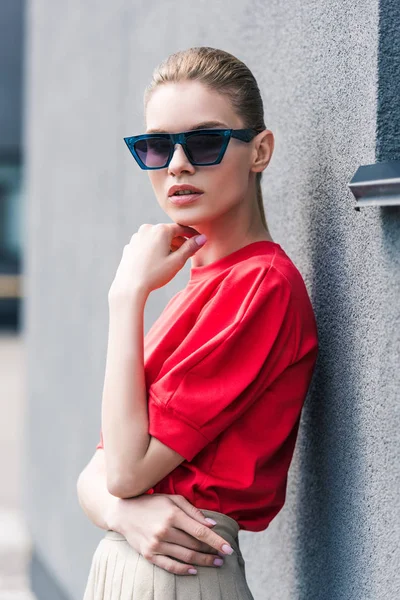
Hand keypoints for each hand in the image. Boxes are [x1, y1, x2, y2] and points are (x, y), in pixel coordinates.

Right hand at [106, 493, 233, 575]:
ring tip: (216, 563)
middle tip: (224, 556)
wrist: (124, 512)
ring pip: (185, 557)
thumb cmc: (152, 503)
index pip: (200, 531)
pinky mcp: (149, 554)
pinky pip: (170, 566)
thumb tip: (212, 524)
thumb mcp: (173, 499)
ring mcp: (156, 544)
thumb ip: (193, 511)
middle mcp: (165, 530)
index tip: (229, 548)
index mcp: (173, 514)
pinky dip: (184, 570)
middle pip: (194, 545)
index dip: (216, 541)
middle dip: (211, 552)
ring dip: (203, 562)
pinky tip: (195, 570)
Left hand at [108, 223, 206, 298]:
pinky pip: (146, 244)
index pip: (181, 228)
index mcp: (161, 230)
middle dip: (179, 241)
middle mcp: (147, 229)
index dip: (192, 235)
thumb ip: (190, 248)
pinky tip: (157, 262)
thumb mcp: (177, 261)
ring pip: (156, 238)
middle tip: (188, 253)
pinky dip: (154, 249)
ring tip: (173, 258)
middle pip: (168, 233)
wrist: (129, 286)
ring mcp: (137, 237)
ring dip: (167, 245)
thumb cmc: (155, 274)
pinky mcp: (130, 246)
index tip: (199, 240)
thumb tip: (202, 238)